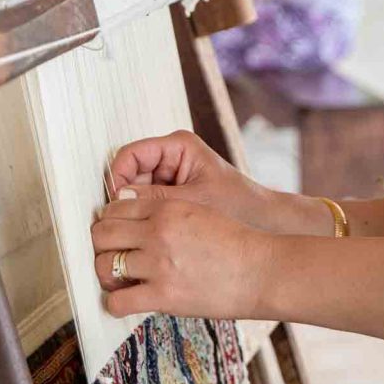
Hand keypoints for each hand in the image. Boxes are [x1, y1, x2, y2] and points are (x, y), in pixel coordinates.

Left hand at [90, 189, 271, 319]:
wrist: (262, 270)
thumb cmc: (235, 243)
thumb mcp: (200, 212)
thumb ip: (165, 213)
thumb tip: (131, 220)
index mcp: (167, 208)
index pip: (115, 208)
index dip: (111, 223)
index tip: (117, 236)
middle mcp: (158, 232)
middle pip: (102, 233)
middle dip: (102, 246)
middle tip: (113, 257)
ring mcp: (159, 264)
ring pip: (103, 265)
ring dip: (107, 275)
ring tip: (121, 281)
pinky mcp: (164, 295)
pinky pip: (117, 300)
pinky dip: (115, 303)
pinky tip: (126, 302)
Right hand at [106, 130, 326, 234]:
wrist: (267, 223)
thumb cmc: (239, 206)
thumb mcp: (193, 202)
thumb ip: (153, 199)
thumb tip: (116, 203)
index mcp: (178, 145)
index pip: (130, 155)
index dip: (117, 178)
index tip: (116, 207)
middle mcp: (173, 156)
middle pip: (131, 173)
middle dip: (125, 200)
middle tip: (123, 227)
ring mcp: (173, 175)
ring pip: (136, 192)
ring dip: (135, 213)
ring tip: (137, 236)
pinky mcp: (175, 194)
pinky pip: (149, 205)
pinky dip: (146, 220)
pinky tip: (149, 238)